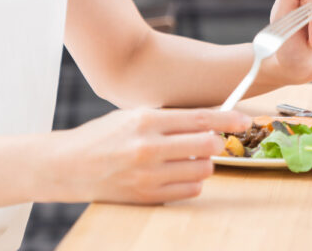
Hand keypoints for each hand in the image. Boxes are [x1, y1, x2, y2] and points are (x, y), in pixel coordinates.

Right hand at [44, 107, 251, 203]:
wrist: (68, 166)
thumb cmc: (103, 136)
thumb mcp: (132, 115)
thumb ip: (168, 118)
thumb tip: (207, 120)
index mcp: (146, 119)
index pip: (199, 118)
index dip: (227, 119)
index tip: (243, 120)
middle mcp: (149, 147)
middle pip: (207, 145)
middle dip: (217, 143)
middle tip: (213, 142)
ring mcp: (148, 174)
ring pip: (202, 170)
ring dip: (204, 164)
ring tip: (188, 159)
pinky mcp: (147, 196)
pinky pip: (190, 190)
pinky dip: (192, 182)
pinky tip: (178, 174)